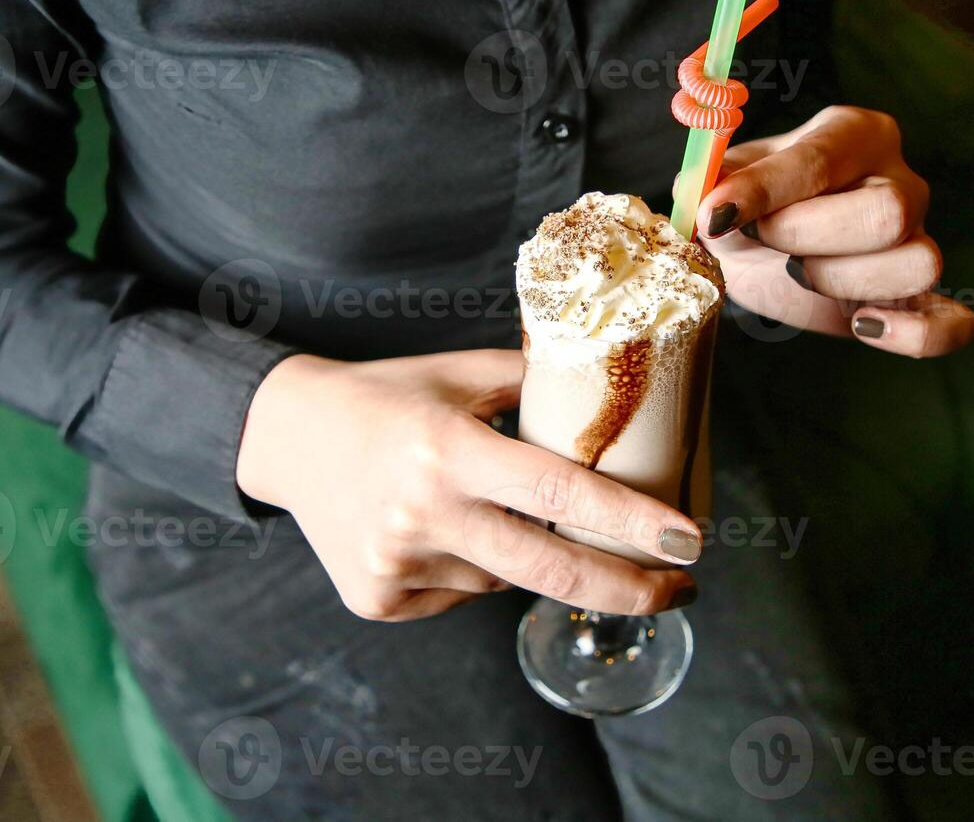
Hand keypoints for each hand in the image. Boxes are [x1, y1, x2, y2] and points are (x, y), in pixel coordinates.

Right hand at [236, 351, 701, 621]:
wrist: (283, 435)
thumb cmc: (383, 396)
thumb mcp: (459, 373)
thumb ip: (536, 385)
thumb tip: (616, 400)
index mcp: (448, 449)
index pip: (559, 494)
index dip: (631, 522)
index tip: (690, 540)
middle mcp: (423, 513)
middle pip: (551, 570)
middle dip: (630, 588)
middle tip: (681, 587)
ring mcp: (397, 565)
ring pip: (504, 579)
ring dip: (521, 553)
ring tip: (478, 504)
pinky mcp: (378, 599)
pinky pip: (460, 594)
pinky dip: (470, 567)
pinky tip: (436, 528)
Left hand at [690, 106, 973, 357]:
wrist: (759, 252)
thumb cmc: (748, 208)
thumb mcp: (722, 185)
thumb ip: (714, 185)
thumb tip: (710, 202)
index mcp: (854, 134)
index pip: (821, 161)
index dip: (766, 191)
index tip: (716, 215)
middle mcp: (899, 180)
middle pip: (888, 212)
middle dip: (808, 237)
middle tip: (763, 240)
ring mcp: (918, 239)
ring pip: (917, 263)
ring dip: (842, 281)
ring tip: (798, 273)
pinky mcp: (919, 299)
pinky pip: (950, 323)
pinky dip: (918, 335)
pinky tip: (865, 326)